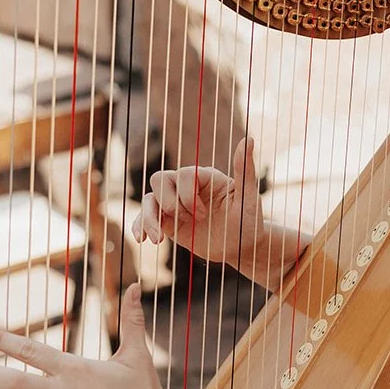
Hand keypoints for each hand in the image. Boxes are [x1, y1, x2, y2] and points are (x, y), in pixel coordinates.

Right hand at [132, 137, 262, 265]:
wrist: (240, 248)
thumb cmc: (248, 222)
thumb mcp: (249, 198)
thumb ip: (245, 170)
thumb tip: (249, 139)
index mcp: (204, 176)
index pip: (184, 174)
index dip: (188, 196)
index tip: (203, 216)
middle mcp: (186, 187)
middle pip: (160, 179)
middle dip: (169, 203)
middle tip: (189, 221)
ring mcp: (175, 204)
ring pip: (149, 199)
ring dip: (149, 218)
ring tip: (158, 239)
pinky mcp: (168, 221)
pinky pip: (145, 218)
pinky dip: (140, 226)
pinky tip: (143, 240)